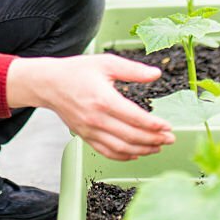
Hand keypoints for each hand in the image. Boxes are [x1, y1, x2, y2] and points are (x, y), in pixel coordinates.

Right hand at [6, 53, 174, 160]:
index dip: (154, 125)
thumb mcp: (106, 63)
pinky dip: (124, 156)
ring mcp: (89, 130)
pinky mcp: (85, 136)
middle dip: (154, 139)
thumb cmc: (77, 71)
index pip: (135, 118)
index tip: (168, 126)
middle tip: (170, 138)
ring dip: (142, 150)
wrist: (49, 84)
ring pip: (121, 148)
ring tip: (158, 147)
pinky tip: (136, 154)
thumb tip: (156, 73)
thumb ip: (133, 70)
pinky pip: (107, 152)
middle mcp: (96, 118)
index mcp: (103, 99)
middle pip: (131, 136)